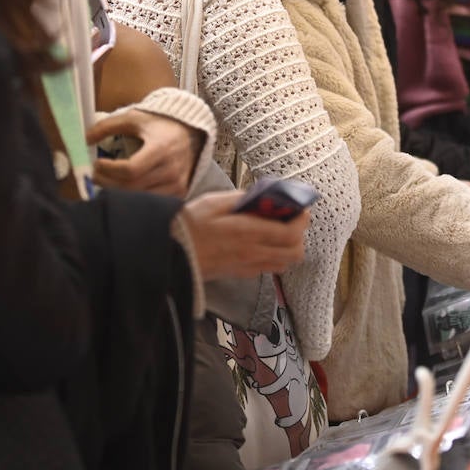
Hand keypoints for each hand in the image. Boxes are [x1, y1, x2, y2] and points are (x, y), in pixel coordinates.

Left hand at [89, 109, 201, 197]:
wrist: (190, 134)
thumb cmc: (160, 126)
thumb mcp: (134, 119)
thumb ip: (108, 126)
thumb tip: (86, 139)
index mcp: (161, 148)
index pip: (131, 169)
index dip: (109, 170)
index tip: (97, 163)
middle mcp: (171, 170)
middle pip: (132, 188)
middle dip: (108, 183)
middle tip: (95, 176)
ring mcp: (177, 184)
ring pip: (140, 199)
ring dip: (118, 194)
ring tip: (106, 183)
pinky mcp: (179, 193)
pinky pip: (151, 202)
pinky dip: (134, 198)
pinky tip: (123, 190)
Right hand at [178, 191, 310, 280]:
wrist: (168, 251)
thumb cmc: (188, 224)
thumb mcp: (215, 202)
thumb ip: (243, 199)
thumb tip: (264, 195)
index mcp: (247, 232)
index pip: (290, 233)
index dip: (301, 220)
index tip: (300, 209)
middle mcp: (251, 253)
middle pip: (295, 253)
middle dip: (299, 236)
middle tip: (290, 220)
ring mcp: (247, 266)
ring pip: (284, 263)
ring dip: (288, 247)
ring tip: (277, 231)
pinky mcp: (239, 274)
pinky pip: (268, 268)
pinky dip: (274, 256)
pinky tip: (261, 243)